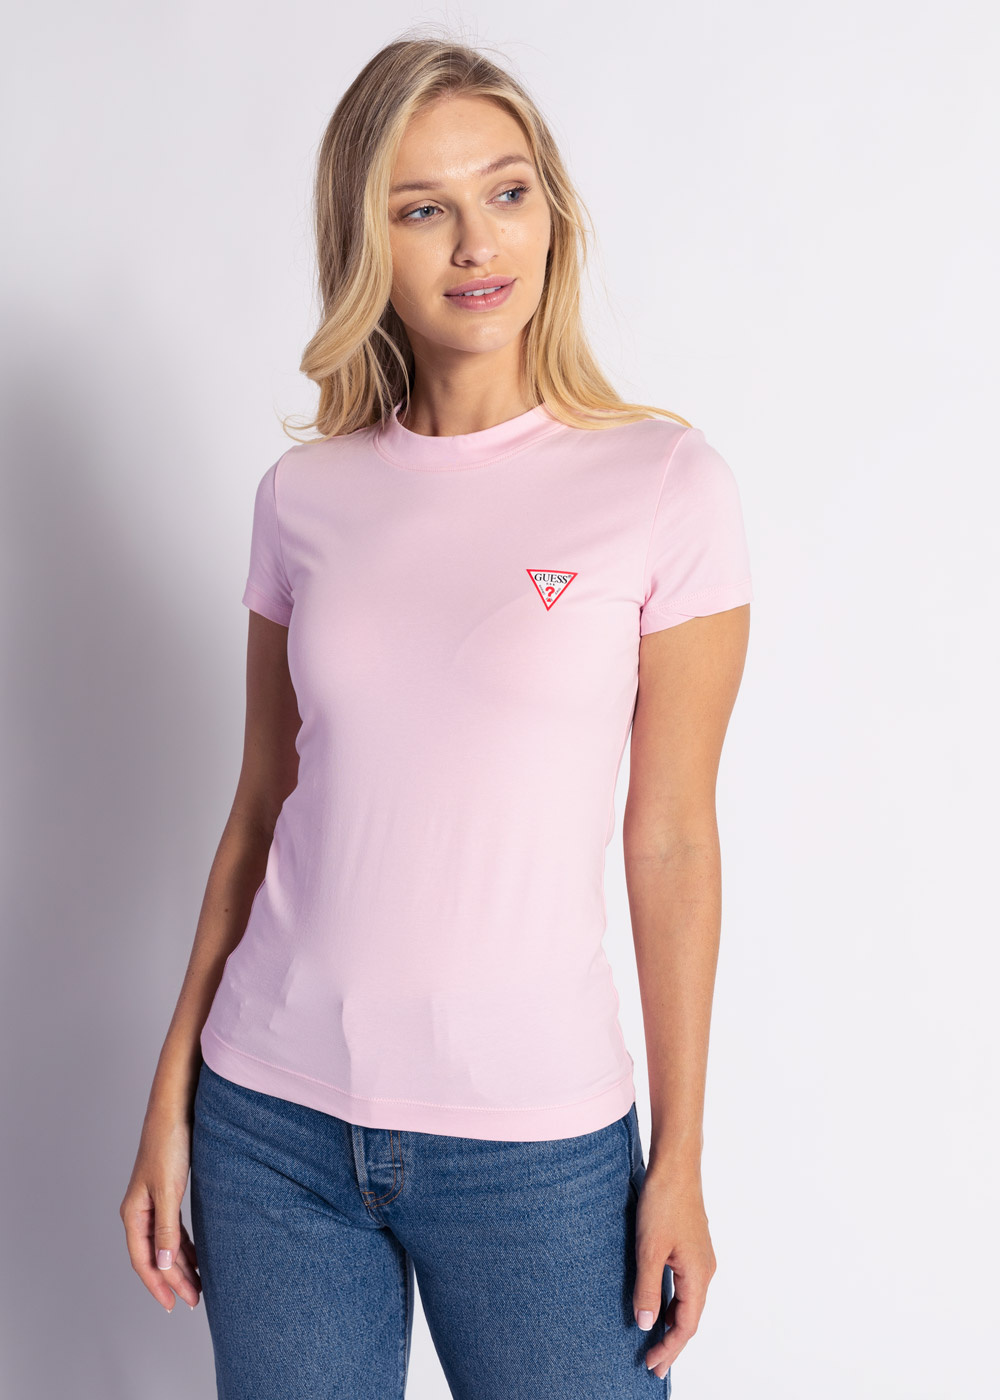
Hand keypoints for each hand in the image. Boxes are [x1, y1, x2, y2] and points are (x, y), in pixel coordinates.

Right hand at [120, 1112, 201, 1312]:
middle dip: (174, 1279)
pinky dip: (184, 1245)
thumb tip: (162, 1264)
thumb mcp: (168, 1190)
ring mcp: (153, 1202)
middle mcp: (141, 1211)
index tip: (173, 1304)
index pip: (143, 1260)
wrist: (175, 1110)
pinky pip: (174, 1229)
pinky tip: (197, 1255)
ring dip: (180, 1264)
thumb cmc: (168, 1145)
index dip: (157, 1284)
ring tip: (198, 1284)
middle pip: (155, 1255)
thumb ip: (166, 1228)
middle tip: (194, 1300)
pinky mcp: (168, 1192)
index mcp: (134, 1213)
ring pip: (165, 1243)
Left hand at [632, 1167, 716, 1379]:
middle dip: (672, 1342)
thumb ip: (648, 1288)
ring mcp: (700, 1258)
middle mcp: (705, 1270)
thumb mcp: (649, 1249)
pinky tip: (660, 1304)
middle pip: (690, 1317)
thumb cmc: (663, 1203)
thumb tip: (646, 1324)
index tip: (651, 1365)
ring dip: (672, 1322)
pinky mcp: (692, 1247)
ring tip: (655, 1341)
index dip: (670, 1348)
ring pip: (688, 1301)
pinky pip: (686, 1285)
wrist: (675, 1166)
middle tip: (652, 1364)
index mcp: (699, 1275)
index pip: (686, 1325)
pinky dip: (673, 1302)